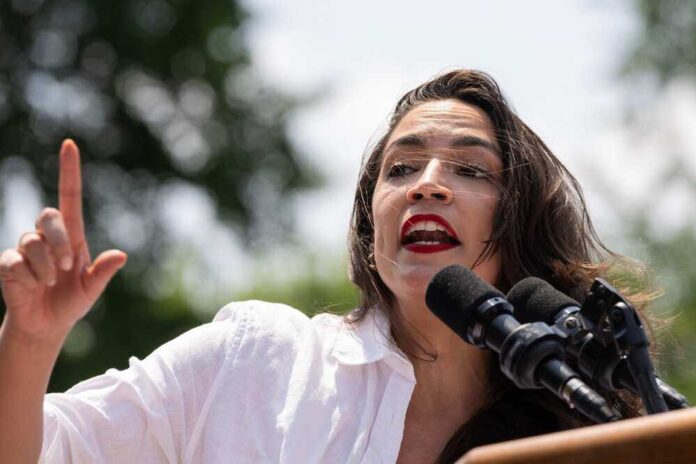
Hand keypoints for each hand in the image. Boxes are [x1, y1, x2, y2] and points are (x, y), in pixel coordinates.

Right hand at [0, 140, 126, 341]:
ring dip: (45, 266)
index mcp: (72, 236)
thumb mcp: (92, 288)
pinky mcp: (8, 263)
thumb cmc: (72, 301)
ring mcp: (25, 248)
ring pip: (32, 242)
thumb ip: (103, 272)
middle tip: (65, 267)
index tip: (70, 145)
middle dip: (58, 241)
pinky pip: (16, 262)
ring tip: (50, 283)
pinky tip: (33, 287)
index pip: (69, 195)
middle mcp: (47, 237)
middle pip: (48, 216)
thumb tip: (121, 255)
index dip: (69, 171)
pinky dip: (30, 278)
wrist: (46, 324)